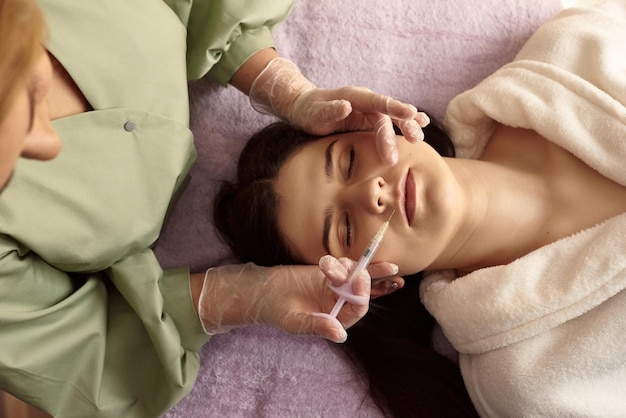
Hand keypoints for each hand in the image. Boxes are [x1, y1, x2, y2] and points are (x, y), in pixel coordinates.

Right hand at [197, 258, 398, 342]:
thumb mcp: (295, 321)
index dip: (363, 294)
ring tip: (326, 268)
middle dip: (363, 277)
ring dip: (344, 267)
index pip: (358, 308)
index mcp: (337, 319)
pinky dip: (336, 261)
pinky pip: (342, 263)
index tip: (359, 280)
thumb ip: (317, 326)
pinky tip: (325, 264)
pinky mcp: (328, 271)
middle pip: (363, 288)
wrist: (264, 292)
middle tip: (357, 269)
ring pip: (353, 273)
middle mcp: (340, 303)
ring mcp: (336, 286)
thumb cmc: (278, 312)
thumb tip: (340, 335)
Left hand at [249, 57, 429, 164]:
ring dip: (407, 127)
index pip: (378, 102)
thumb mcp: (314, 113)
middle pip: (388, 113)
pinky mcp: (370, 121)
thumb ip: (329, 110)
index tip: (411, 113)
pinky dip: (406, 123)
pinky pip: (390, 122)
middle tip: (414, 141)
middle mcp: (366, 102)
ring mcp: (369, 111)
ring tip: (419, 139)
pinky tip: (422, 125)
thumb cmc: (308, 112)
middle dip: (402, 126)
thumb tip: (346, 106)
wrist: (306, 109)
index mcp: (355, 97)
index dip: (394, 107)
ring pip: (392, 119)